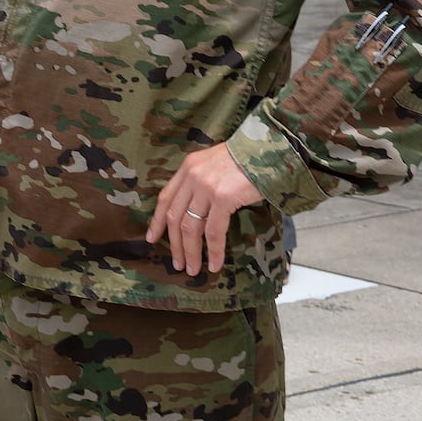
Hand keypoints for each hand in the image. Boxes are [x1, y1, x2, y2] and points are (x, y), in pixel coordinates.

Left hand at [146, 143, 266, 275]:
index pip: (165, 197)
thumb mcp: (216, 164)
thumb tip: (199, 210)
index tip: (151, 238)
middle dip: (174, 244)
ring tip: (192, 270)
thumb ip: (202, 181)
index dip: (157, 220)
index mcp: (188, 167)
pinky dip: (213, 251)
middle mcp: (192, 175)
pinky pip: (214, 231)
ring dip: (190, 252)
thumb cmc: (248, 159)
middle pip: (174, 216)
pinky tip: (215, 264)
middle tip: (177, 264)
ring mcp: (205, 186)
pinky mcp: (222, 197)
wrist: (269, 150)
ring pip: (190, 227)